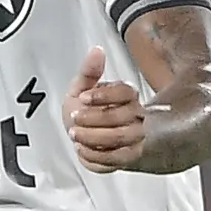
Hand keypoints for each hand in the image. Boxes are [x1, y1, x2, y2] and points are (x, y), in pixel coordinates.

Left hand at [64, 45, 144, 172]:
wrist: (89, 137)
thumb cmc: (87, 111)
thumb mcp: (81, 88)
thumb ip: (88, 72)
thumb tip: (97, 51)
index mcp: (127, 95)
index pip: (124, 92)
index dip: (102, 95)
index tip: (82, 98)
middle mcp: (136, 115)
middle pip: (122, 117)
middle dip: (94, 119)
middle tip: (74, 118)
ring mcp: (135, 137)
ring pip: (120, 139)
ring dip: (93, 138)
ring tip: (75, 134)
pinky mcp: (129, 156)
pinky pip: (117, 159)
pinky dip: (96, 156)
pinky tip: (81, 149)